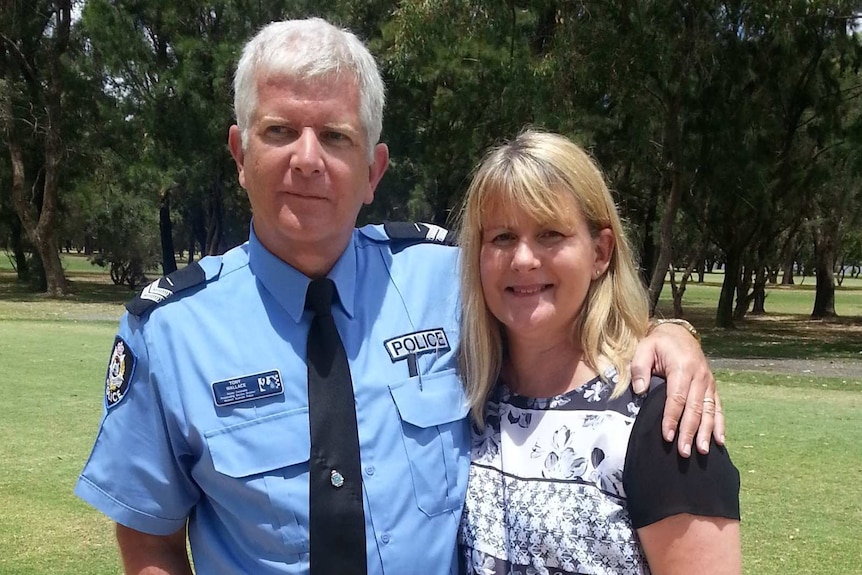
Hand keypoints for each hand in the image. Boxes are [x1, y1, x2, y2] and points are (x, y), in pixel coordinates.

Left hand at [630, 322, 724, 456]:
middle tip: (684, 452)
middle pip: (695, 409)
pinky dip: (719, 424)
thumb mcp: (644, 348)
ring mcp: (709, 382)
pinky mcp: (712, 387)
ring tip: (702, 451)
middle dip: (689, 432)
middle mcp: (700, 376)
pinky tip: (720, 441)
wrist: (678, 333)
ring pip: (708, 411)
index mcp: (683, 367)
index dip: (672, 418)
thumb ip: (639, 368)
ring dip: (706, 432)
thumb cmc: (658, 343)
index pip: (677, 398)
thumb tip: (640, 391)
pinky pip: (718, 407)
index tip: (667, 436)